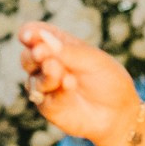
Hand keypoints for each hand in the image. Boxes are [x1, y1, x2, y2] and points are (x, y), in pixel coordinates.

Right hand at [17, 22, 142, 145]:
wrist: (118, 112)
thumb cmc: (108, 80)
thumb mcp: (94, 60)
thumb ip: (69, 51)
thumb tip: (43, 40)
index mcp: (58, 45)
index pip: (36, 35)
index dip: (29, 33)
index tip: (29, 35)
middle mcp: (47, 64)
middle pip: (27, 57)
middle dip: (33, 56)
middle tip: (41, 54)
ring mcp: (46, 86)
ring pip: (34, 80)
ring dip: (48, 76)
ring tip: (65, 76)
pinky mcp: (48, 106)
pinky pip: (45, 99)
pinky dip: (58, 92)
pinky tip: (70, 86)